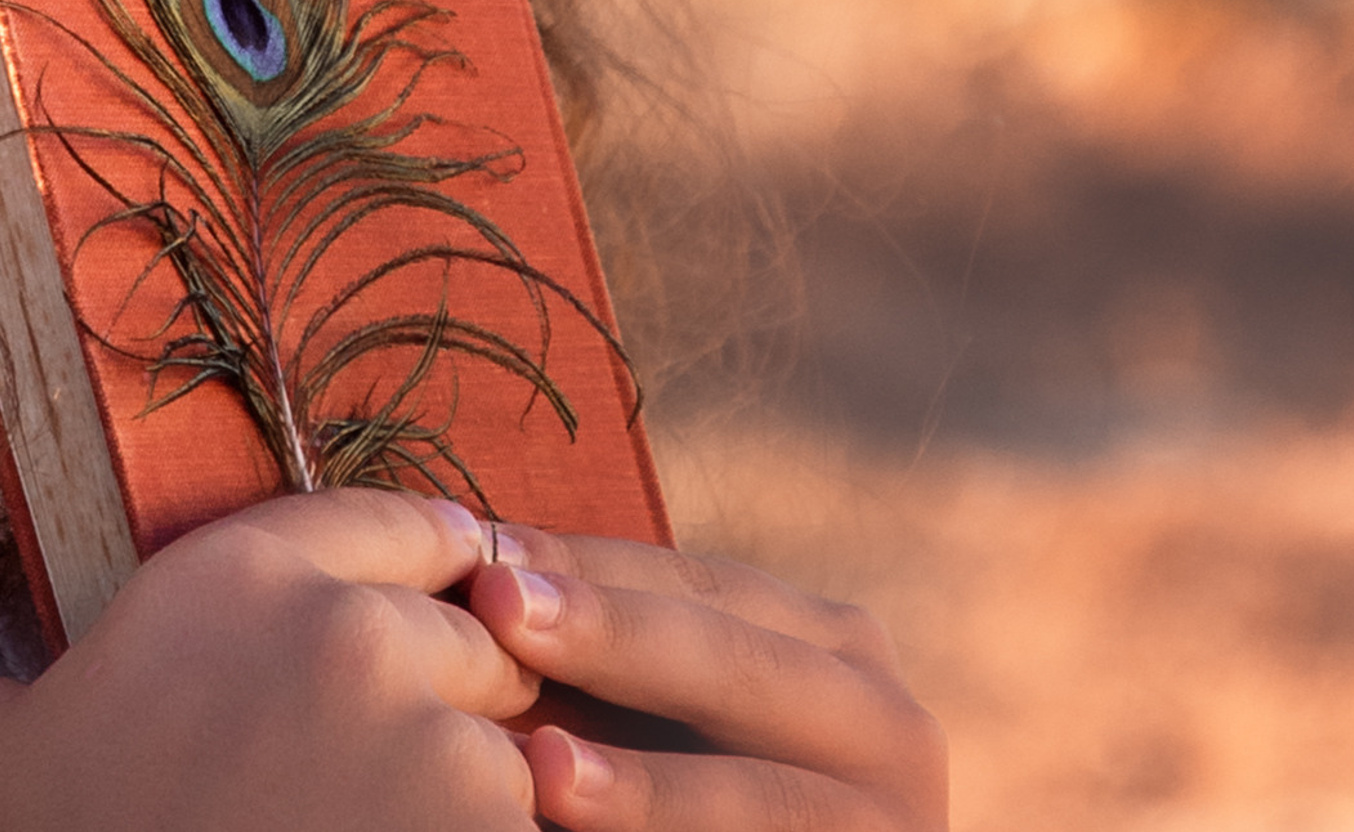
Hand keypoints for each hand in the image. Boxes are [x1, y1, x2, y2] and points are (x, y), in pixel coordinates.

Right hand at [0, 489, 543, 830]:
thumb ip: (3, 691)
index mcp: (237, 574)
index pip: (399, 524)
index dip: (429, 576)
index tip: (440, 613)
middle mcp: (348, 628)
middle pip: (477, 634)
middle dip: (462, 698)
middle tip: (407, 771)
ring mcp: (431, 740)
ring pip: (519, 742)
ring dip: (488, 791)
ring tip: (419, 826)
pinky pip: (535, 826)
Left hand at [466, 526, 947, 831]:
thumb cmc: (720, 795)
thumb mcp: (687, 721)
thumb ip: (610, 668)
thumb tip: (461, 578)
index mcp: (833, 648)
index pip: (698, 585)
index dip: (588, 564)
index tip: (476, 549)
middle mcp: (885, 716)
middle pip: (731, 663)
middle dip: (611, 634)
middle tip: (496, 603)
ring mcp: (891, 819)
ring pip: (760, 796)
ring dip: (647, 786)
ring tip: (544, 769)